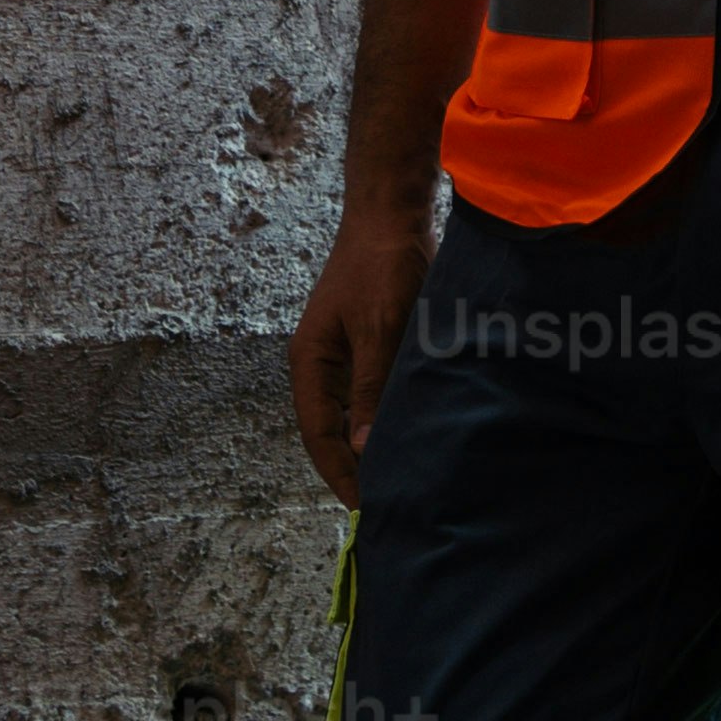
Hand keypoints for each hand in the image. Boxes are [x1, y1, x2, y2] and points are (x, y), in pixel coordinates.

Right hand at [290, 194, 437, 504]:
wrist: (393, 212)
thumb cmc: (384, 265)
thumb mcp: (380, 328)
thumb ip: (371, 388)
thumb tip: (364, 446)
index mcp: (310, 363)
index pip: (319, 435)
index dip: (340, 474)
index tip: (363, 508)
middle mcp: (320, 365)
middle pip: (331, 431)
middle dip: (354, 467)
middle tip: (387, 503)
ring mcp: (342, 355)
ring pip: (353, 415)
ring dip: (371, 444)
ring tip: (399, 479)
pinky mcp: (367, 345)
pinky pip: (371, 394)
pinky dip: (386, 418)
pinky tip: (410, 435)